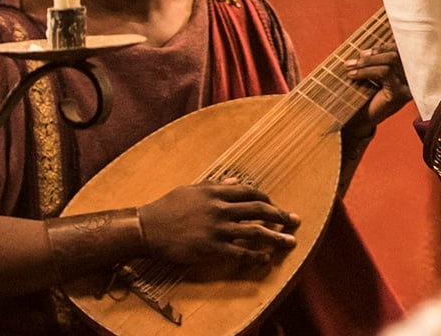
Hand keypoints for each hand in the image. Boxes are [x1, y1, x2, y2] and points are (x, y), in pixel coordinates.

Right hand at [136, 180, 296, 271]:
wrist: (146, 228)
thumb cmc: (167, 208)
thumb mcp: (192, 189)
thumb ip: (215, 186)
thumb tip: (234, 181)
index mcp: (216, 192)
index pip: (250, 193)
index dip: (266, 200)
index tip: (275, 206)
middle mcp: (220, 208)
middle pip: (259, 210)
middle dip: (280, 215)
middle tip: (294, 221)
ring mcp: (217, 229)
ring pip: (255, 232)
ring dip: (275, 237)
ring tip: (290, 242)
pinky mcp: (211, 248)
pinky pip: (240, 252)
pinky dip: (256, 256)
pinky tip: (265, 259)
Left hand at [343, 44, 410, 137]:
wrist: (360, 122)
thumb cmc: (365, 95)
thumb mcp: (372, 73)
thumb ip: (377, 58)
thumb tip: (373, 39)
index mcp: (408, 70)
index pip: (402, 50)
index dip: (385, 45)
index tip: (365, 50)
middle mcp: (412, 77)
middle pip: (398, 52)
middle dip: (375, 51)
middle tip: (357, 57)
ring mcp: (408, 85)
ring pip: (391, 60)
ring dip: (367, 61)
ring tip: (349, 65)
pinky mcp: (399, 93)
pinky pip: (384, 73)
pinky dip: (366, 71)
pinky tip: (353, 75)